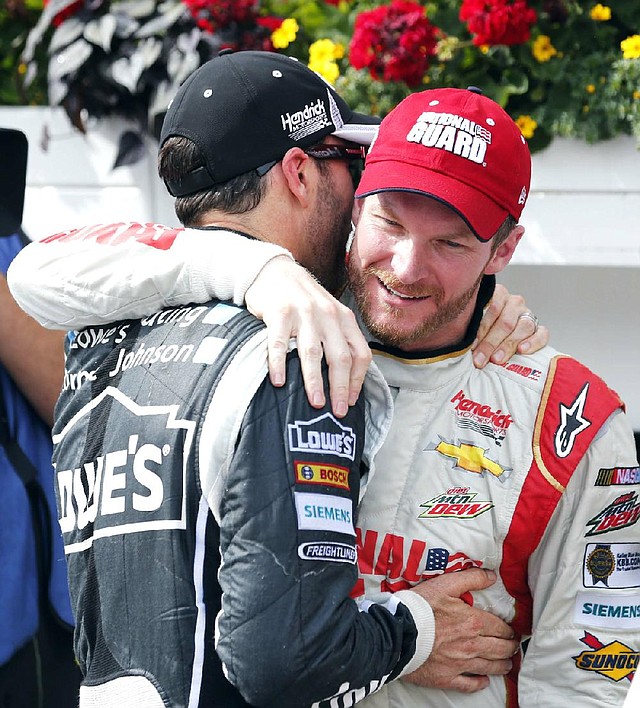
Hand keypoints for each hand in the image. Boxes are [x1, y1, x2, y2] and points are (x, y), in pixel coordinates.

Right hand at [245, 256, 371, 417]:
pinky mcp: (279, 312)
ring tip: (315, 402)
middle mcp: (328, 315)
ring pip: (312, 353)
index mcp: (344, 318)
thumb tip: (346, 379)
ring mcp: (304, 313)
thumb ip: (339, 338)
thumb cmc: (304, 300)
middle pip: (340, 357)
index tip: (350, 402)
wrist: (274, 271)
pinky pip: (279, 344)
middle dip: (340, 387)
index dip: (357, 381)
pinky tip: (279, 382)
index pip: (360, 354)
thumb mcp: (329, 314)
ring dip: (314, 381)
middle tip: (337, 411)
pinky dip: (278, 365)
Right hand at [404, 568, 518, 692]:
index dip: (509, 630)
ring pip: (490, 667)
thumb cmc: (420, 607)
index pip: (501, 628)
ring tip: (506, 663)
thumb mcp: (444, 584)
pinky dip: (480, 682)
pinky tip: (484, 680)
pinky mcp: (447, 678)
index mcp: (473, 622)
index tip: (512, 631)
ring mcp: (461, 664)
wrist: (397, 633)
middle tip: (513, 646)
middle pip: (500, 649)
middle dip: (510, 647)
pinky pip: (470, 684)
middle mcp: (472, 645)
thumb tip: (492, 576)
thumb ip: (470, 579)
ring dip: (502, 665)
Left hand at [472, 284, 548, 367]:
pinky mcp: (538, 328)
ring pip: (523, 327)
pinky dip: (533, 342)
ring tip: (497, 358)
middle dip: (490, 343)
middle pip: (505, 322)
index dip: (481, 329)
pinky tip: (522, 350)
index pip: (493, 308)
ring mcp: (527, 314)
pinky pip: (541, 333)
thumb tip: (461, 342)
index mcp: (498, 294)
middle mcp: (514, 303)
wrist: (497, 329)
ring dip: (508, 345)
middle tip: (480, 358)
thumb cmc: (481, 325)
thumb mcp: (473, 320)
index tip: (471, 346)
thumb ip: (469, 326)